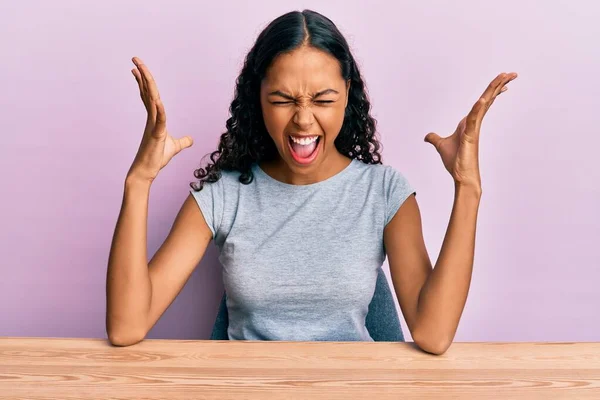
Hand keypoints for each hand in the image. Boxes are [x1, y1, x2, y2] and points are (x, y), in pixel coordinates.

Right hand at [127, 57, 193, 182]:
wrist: (146, 172)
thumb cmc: (156, 158)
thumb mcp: (174, 147)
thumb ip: (182, 142)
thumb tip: (191, 139)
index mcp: (154, 119)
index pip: (148, 96)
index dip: (144, 82)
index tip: (136, 70)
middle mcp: (152, 119)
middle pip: (147, 92)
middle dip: (143, 75)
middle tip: (134, 59)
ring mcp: (153, 125)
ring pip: (151, 100)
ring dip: (147, 84)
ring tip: (140, 69)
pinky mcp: (156, 135)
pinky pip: (159, 119)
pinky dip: (159, 110)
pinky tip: (158, 99)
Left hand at [424, 72, 517, 188]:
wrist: (461, 176)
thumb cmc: (456, 162)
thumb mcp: (440, 146)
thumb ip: (434, 138)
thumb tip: (427, 136)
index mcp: (469, 122)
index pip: (482, 103)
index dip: (491, 92)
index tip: (502, 84)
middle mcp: (474, 123)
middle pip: (487, 99)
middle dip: (498, 85)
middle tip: (512, 74)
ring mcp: (474, 128)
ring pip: (484, 104)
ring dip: (493, 90)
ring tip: (505, 77)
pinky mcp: (470, 136)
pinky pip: (474, 119)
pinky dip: (477, 109)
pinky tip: (482, 99)